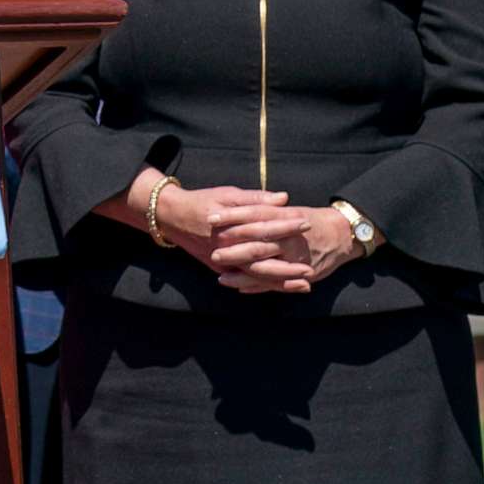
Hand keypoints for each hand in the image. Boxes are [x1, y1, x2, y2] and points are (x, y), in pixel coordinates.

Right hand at [132, 176, 314, 293]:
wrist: (171, 217)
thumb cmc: (202, 202)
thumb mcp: (227, 194)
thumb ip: (255, 198)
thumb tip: (284, 198)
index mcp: (231, 227)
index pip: (264, 227)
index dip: (286, 225)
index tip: (306, 222)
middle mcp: (227, 248)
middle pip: (263, 259)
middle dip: (289, 265)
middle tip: (312, 267)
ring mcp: (223, 262)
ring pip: (256, 276)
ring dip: (281, 282)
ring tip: (305, 284)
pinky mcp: (221, 269)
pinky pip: (246, 281)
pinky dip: (265, 286)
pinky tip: (282, 289)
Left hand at [216, 207, 365, 291]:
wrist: (342, 235)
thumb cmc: (310, 219)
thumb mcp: (288, 209)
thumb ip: (267, 204)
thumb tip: (243, 202)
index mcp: (285, 217)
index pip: (255, 215)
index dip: (233, 216)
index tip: (211, 218)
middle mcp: (289, 239)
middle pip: (259, 245)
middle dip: (235, 251)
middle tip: (214, 254)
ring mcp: (295, 259)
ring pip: (266, 269)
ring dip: (244, 275)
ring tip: (222, 279)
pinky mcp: (301, 274)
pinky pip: (277, 283)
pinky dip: (259, 287)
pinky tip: (241, 289)